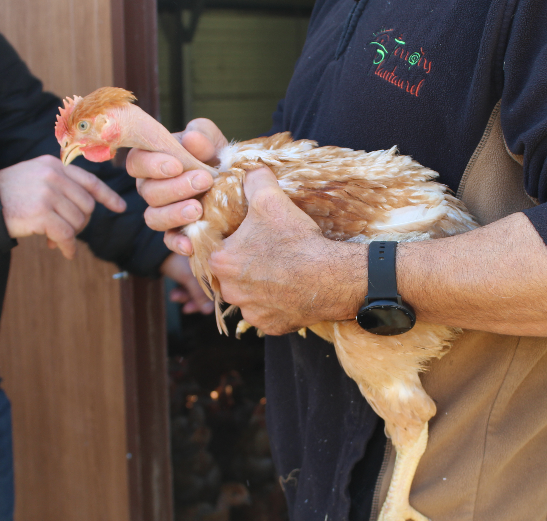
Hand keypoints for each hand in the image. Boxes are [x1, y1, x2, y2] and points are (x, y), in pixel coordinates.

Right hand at [0, 155, 125, 258]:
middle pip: (87, 207)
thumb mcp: (34, 179)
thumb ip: (60, 187)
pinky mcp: (40, 213)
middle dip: (80, 224)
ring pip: (78, 222)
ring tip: (53, 239)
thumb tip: (86, 212)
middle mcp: (53, 176)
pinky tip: (63, 251)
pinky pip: (66, 235)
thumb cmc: (6, 195)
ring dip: (70, 236)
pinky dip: (68, 247)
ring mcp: (47, 193)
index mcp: (53, 165)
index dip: (107, 196)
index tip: (121, 207)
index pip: (89, 181)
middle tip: (65, 233)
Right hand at [126, 118, 228, 254]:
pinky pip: (169, 242)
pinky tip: (190, 244)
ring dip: (174, 214)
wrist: (238, 184)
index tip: (177, 165)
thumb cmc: (217, 156)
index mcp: (152, 161)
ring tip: (198, 209)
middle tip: (204, 181)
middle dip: (175, 187)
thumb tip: (191, 139)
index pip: (137, 162)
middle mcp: (151, 188)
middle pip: (148, 192)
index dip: (152, 165)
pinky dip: (178, 243)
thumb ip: (203, 135)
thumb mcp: (213, 141)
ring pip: (153, 218)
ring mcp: (162, 212)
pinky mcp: (176, 233)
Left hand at [159, 253, 213, 313]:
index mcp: (212, 264)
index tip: (203, 309)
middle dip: (196, 300)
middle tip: (187, 308)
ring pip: (197, 288)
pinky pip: (190, 285)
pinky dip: (183, 292)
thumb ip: (199, 294)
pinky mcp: (188, 272)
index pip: (218, 286)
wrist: (153, 249)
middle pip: (208, 289)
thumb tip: (208, 311)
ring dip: (187, 296)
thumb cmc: (174, 260)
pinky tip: (174, 296)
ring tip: (175, 298)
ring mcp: (198, 269)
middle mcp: (207, 266)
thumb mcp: (188, 278)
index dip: (212, 299)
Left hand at [209, 168, 364, 334]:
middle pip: (230, 275)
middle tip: (266, 252)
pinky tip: (290, 290)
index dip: (231, 240)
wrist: (331, 277)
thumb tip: (248, 168)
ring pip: (248, 296)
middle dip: (244, 264)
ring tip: (280, 271)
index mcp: (221, 262)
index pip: (215, 249)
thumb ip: (254, 180)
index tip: (249, 237)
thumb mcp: (272, 199)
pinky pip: (267, 314)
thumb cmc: (297, 240)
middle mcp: (230, 291)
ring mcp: (251, 312)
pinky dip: (276, 304)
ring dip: (259, 286)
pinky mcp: (271, 326)